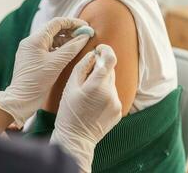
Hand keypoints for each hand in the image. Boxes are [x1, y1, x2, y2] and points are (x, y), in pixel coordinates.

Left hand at [0, 17, 90, 127]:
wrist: (22, 98)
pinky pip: (48, 48)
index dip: (73, 23)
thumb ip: (72, 48)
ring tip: (79, 44)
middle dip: (70, 31)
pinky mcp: (32, 58)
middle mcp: (31, 41)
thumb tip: (85, 36)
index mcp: (35, 39)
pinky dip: (59, 49)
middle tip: (85, 35)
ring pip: (51, 40)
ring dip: (65, 40)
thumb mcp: (57, 63)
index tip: (86, 26)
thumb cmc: (38, 81)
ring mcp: (31, 50)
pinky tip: (68, 53)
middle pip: (54, 30)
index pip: (56, 23)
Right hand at [50, 44, 121, 172]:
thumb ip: (83, 67)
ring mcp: (117, 103)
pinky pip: (113, 95)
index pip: (110, 59)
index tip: (99, 49)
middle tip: (86, 76)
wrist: (76, 138)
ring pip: (111, 83)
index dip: (106, 50)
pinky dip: (105, 94)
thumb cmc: (69, 112)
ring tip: (88, 94)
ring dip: (102, 82)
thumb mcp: (70, 87)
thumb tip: (93, 54)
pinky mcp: (118, 111)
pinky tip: (94, 103)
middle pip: (110, 71)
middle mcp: (111, 93)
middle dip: (100, 69)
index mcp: (98, 85)